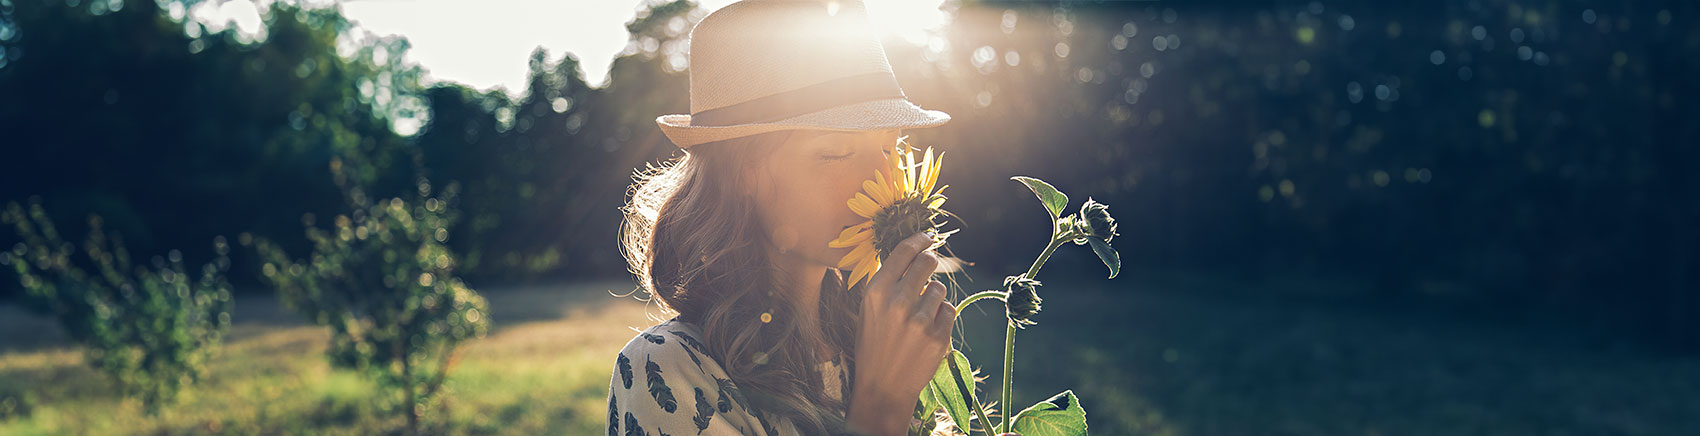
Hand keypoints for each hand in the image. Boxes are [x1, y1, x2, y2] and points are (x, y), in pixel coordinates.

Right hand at [845, 232, 954, 435]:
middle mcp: (898, 302)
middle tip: (928, 269)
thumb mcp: (868, 310)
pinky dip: (941, 317)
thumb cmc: (873, 344)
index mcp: (876, 291)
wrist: (882, 387)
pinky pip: (949, 310)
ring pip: (940, 288)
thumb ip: (887, 282)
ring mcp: (920, 320)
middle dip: (931, 263)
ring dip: (933, 297)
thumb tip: (910, 252)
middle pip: (928, 262)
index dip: (919, 239)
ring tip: (919, 316)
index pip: (904, 251)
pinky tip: (926, 331)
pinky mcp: (938, 336)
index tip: (928, 236)